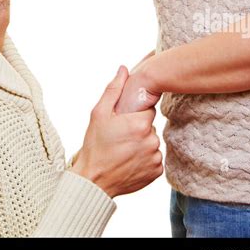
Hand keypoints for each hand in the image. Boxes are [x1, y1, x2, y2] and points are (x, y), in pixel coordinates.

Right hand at [70, 66, 162, 197]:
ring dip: (141, 144)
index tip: (123, 122)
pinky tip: (129, 161)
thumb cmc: (94, 145)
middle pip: (150, 127)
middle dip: (137, 129)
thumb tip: (124, 69)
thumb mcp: (99, 113)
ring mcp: (155, 158)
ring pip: (152, 142)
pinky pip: (154, 159)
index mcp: (140, 123)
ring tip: (123, 150)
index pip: (147, 110)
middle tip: (120, 137)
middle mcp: (151, 140)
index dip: (134, 114)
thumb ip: (114, 89)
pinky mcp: (156, 172)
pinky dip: (144, 159)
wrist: (94, 181)